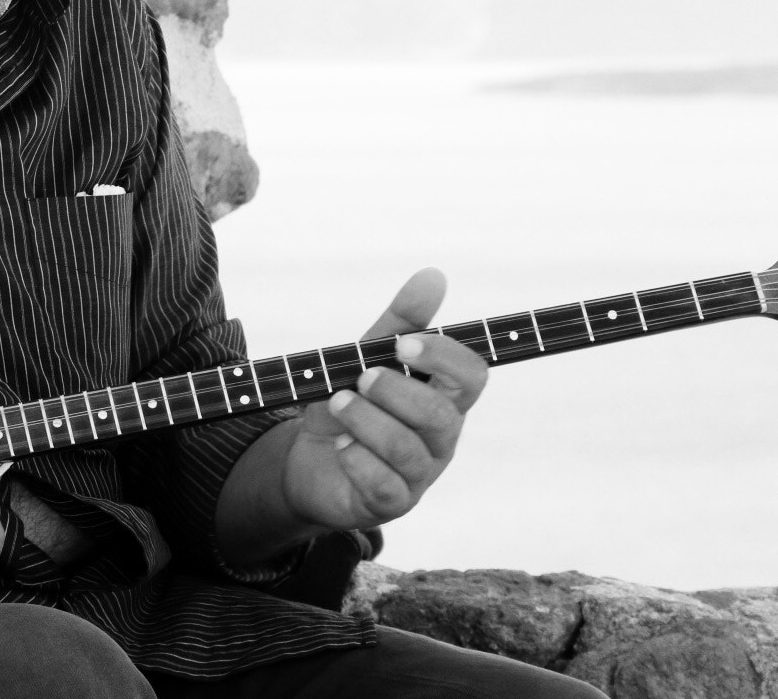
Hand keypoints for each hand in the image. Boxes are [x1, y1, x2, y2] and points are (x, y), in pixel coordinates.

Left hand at [279, 268, 487, 532]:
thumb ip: (400, 322)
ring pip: (409, 451)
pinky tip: (340, 445)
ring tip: (339, 402)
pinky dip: (358, 459)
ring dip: (369, 421)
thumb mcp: (364, 358)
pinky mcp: (389, 503)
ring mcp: (417, 474)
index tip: (403, 344)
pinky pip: (385, 486)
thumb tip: (434, 275)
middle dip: (400, 391)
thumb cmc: (349, 404)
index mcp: (443, 397)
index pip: (472, 376)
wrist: (305, 460)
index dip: (444, 357)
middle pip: (443, 416)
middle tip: (362, 376)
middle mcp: (439, 438)